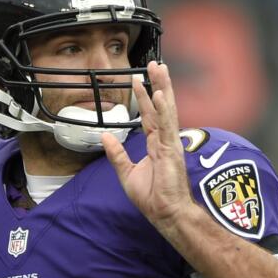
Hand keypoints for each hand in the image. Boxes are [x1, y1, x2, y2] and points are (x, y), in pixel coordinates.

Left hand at [101, 61, 195, 229]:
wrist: (165, 214)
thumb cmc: (153, 198)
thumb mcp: (127, 173)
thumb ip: (117, 154)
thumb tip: (106, 136)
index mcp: (156, 145)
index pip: (149, 115)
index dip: (144, 97)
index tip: (138, 79)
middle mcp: (165, 140)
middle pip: (161, 106)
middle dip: (158, 84)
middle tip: (154, 63)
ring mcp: (170, 144)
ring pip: (166, 110)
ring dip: (163, 88)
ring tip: (159, 68)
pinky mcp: (172, 150)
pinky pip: (167, 126)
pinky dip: (163, 109)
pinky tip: (160, 94)